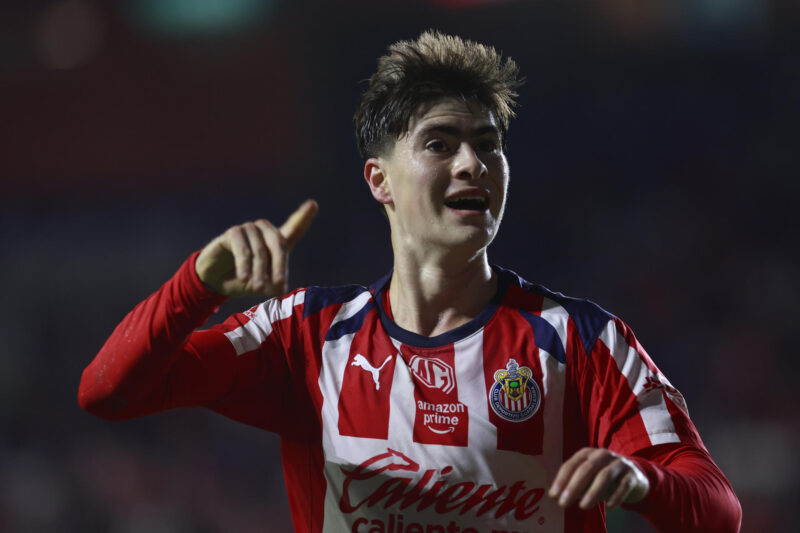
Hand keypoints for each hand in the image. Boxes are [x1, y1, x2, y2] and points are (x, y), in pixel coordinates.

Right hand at [195, 199, 317, 296]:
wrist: (215, 282)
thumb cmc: (243, 280)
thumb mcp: (262, 285)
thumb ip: (273, 284)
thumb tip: (280, 288)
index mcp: (275, 242)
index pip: (293, 227)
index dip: (303, 216)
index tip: (313, 204)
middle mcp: (264, 232)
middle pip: (278, 243)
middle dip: (279, 266)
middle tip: (279, 284)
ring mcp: (248, 230)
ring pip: (260, 250)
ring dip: (259, 270)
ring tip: (256, 288)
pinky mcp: (233, 233)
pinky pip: (243, 249)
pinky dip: (244, 265)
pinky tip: (243, 277)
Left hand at [548, 447, 648, 509]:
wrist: (635, 476)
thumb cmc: (603, 477)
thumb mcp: (589, 478)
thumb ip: (576, 484)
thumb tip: (558, 496)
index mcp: (588, 453)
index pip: (572, 465)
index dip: (561, 480)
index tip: (553, 495)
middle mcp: (602, 455)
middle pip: (586, 469)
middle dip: (573, 486)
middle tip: (564, 503)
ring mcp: (618, 463)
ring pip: (605, 476)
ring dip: (592, 492)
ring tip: (583, 507)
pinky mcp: (632, 475)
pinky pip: (623, 485)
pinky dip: (616, 496)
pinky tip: (609, 506)